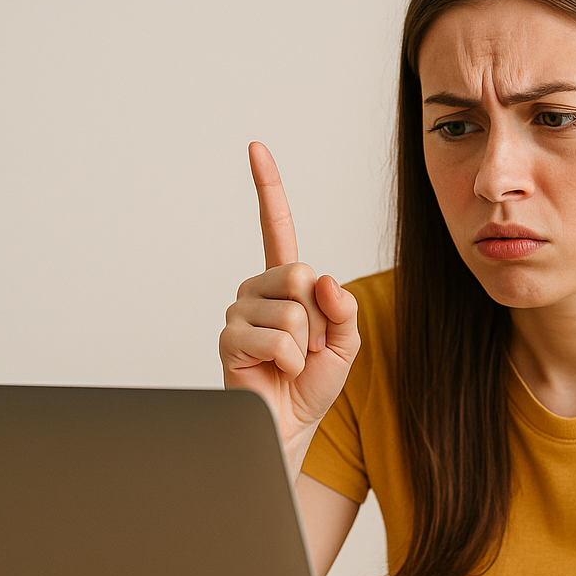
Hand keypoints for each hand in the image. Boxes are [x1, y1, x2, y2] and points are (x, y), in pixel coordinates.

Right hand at [220, 142, 358, 474]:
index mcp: (285, 283)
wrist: (289, 427)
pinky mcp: (229, 339)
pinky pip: (279, 339)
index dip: (268, 188)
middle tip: (308, 346)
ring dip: (305, 345)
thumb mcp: (346, 343)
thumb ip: (344, 308)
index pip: (276, 227)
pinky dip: (290, 361)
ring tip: (291, 363)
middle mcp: (256, 289)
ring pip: (293, 311)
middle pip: (299, 273)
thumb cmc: (311, 385)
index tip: (256, 148)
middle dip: (319, 318)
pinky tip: (277, 372)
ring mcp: (238, 312)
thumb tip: (323, 279)